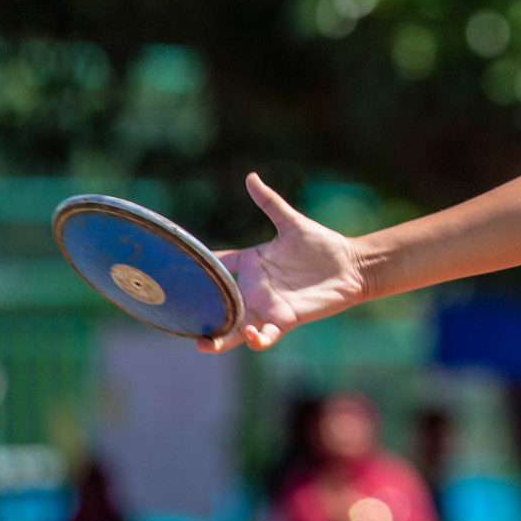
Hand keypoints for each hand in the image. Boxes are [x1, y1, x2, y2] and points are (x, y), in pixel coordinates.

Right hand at [196, 173, 366, 352]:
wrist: (351, 264)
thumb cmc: (322, 244)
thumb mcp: (291, 222)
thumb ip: (270, 202)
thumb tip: (251, 176)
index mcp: (251, 264)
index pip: (217, 268)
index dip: (196, 271)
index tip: (169, 272)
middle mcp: (254, 289)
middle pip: (220, 305)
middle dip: (202, 316)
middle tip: (180, 322)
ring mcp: (268, 307)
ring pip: (238, 328)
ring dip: (221, 339)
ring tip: (205, 344)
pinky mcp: (286, 319)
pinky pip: (267, 335)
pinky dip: (258, 339)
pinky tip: (252, 335)